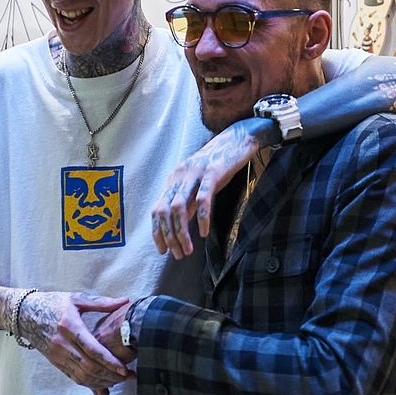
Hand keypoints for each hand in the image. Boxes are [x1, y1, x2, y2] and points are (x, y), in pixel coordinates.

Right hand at [16, 291, 131, 393]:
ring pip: (82, 376)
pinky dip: (90, 383)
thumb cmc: (52, 303)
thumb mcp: (75, 299)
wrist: (24, 314)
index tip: (125, 369)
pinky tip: (103, 383)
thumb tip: (125, 300)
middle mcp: (62, 344)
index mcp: (70, 327)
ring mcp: (57, 355)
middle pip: (89, 367)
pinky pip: (74, 378)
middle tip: (128, 376)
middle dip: (111, 375)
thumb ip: (101, 303)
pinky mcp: (55, 362)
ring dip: (102, 382)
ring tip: (119, 381)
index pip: (92, 349)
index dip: (110, 362)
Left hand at [153, 119, 263, 257]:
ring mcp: (195, 173)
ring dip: (182, 232)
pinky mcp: (212, 173)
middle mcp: (180, 175)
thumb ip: (188, 202)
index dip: (158, 232)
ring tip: (188, 249)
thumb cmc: (219, 165)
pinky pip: (203, 199)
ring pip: (180, 207)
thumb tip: (179, 226)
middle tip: (178, 254)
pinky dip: (201, 218)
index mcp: (174, 179)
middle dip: (169, 236)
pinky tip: (203, 232)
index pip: (157, 209)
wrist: (238, 140)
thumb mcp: (198, 184)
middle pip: (165, 211)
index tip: (163, 250)